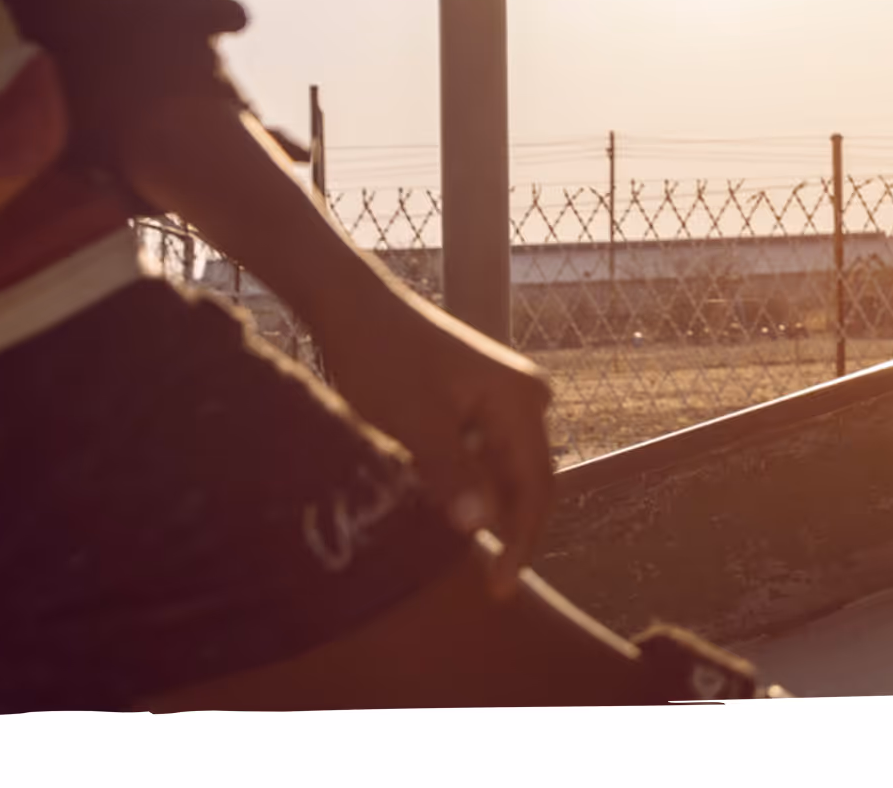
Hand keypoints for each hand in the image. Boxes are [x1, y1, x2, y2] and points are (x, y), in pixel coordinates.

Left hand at [310, 279, 559, 597]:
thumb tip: (481, 529)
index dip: (523, 541)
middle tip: (485, 581)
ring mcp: (505, 397)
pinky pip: (486, 454)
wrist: (355, 306)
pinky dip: (467, 484)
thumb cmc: (384, 359)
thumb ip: (450, 474)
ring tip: (454, 549)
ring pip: (504, 471)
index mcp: (521, 401)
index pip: (537, 486)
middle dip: (507, 530)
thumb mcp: (413, 422)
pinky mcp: (481, 400)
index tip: (500, 585)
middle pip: (527, 480)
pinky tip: (440, 505)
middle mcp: (526, 398)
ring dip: (483, 508)